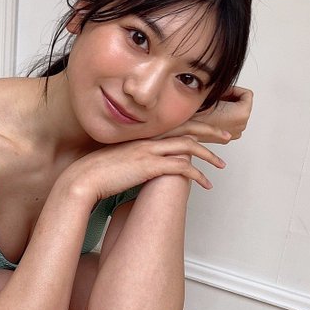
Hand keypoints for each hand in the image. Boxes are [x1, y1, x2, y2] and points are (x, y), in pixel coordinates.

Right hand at [61, 135, 225, 202]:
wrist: (82, 178)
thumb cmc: (94, 172)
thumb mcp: (115, 159)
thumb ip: (131, 158)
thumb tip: (140, 165)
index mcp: (140, 136)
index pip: (173, 125)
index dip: (192, 126)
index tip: (207, 130)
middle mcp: (147, 139)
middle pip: (186, 130)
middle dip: (209, 133)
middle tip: (226, 137)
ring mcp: (149, 152)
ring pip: (188, 147)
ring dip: (209, 155)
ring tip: (221, 165)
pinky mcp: (150, 167)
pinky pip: (182, 168)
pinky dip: (197, 175)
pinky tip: (205, 184)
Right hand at [158, 86, 253, 143]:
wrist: (182, 128)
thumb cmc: (195, 112)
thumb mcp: (211, 90)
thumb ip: (223, 85)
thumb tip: (224, 78)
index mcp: (242, 113)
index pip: (246, 94)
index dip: (232, 89)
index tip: (220, 91)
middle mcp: (241, 125)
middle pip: (242, 103)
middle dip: (230, 98)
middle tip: (214, 98)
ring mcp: (235, 133)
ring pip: (236, 112)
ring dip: (226, 106)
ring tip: (211, 106)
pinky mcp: (227, 137)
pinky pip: (230, 121)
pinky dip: (223, 115)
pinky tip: (211, 114)